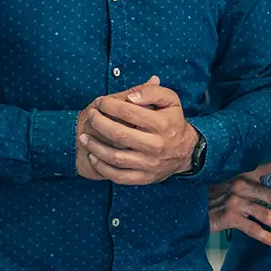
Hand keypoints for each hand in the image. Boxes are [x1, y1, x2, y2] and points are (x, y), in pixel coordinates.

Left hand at [78, 76, 199, 184]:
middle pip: (119, 134)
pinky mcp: (145, 178)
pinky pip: (119, 176)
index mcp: (162, 124)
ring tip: (84, 137)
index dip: (110, 105)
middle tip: (90, 116)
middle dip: (98, 123)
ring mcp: (150, 163)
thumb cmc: (172, 121)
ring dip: (95, 147)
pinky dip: (102, 167)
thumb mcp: (170, 100)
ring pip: (116, 158)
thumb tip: (130, 96)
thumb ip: (151, 92)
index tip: (100, 102)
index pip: (129, 112)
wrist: (186, 151)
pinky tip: (93, 156)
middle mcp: (156, 145)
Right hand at [209, 160, 270, 245]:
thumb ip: (247, 177)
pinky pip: (252, 229)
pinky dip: (266, 237)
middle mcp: (242, 185)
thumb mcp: (229, 176)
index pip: (269, 165)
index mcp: (244, 171)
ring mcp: (236, 202)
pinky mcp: (229, 217)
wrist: (189, 201)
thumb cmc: (213, 189)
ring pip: (266, 215)